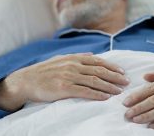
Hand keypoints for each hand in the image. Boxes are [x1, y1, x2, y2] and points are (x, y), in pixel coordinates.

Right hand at [0, 53, 128, 111]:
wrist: (27, 80)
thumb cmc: (45, 70)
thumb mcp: (61, 59)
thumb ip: (77, 57)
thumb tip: (92, 55)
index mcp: (73, 58)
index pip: (98, 61)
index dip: (112, 66)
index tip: (122, 72)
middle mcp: (73, 65)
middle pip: (99, 71)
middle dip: (115, 76)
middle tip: (126, 82)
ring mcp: (69, 76)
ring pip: (95, 81)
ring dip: (109, 86)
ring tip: (119, 91)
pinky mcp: (64, 88)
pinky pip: (85, 92)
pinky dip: (97, 95)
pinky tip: (105, 98)